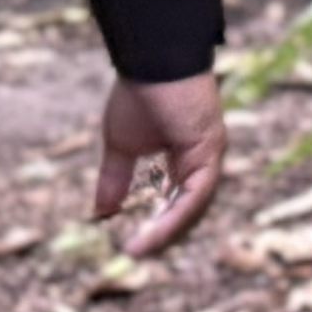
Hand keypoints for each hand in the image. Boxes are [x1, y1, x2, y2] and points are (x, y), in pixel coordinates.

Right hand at [97, 70, 225, 259]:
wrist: (151, 58)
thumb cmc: (139, 92)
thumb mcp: (121, 145)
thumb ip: (116, 180)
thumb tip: (101, 214)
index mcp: (188, 157)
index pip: (179, 201)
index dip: (160, 223)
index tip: (135, 242)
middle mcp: (204, 160)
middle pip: (190, 210)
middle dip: (164, 234)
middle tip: (138, 253)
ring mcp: (211, 155)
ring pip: (194, 208)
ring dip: (166, 232)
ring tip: (140, 250)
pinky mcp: (210, 151)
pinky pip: (196, 195)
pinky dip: (174, 216)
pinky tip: (154, 233)